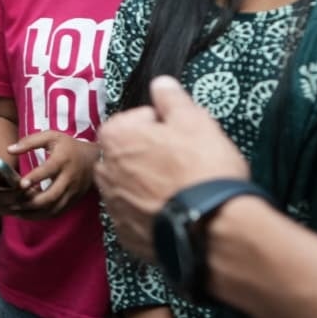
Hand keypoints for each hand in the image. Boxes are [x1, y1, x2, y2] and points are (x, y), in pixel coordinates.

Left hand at [10, 131, 98, 218]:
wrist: (94, 159)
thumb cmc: (68, 146)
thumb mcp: (51, 137)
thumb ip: (30, 142)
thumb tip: (9, 149)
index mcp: (62, 160)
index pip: (48, 170)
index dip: (35, 177)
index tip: (20, 184)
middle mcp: (69, 178)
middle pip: (51, 196)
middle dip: (31, 202)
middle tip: (13, 203)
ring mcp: (72, 192)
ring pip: (54, 208)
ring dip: (34, 212)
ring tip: (16, 211)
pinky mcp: (73, 201)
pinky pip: (57, 212)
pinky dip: (42, 215)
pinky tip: (28, 213)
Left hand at [96, 76, 248, 261]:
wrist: (213, 229)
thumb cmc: (202, 168)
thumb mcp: (193, 119)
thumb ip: (171, 97)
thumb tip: (159, 82)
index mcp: (114, 137)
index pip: (136, 119)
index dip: (162, 126)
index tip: (182, 138)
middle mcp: (103, 170)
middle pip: (130, 153)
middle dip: (151, 154)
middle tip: (184, 164)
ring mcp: (112, 206)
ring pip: (131, 184)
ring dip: (149, 183)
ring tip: (181, 191)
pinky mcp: (125, 235)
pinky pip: (137, 215)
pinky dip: (151, 212)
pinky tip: (174, 212)